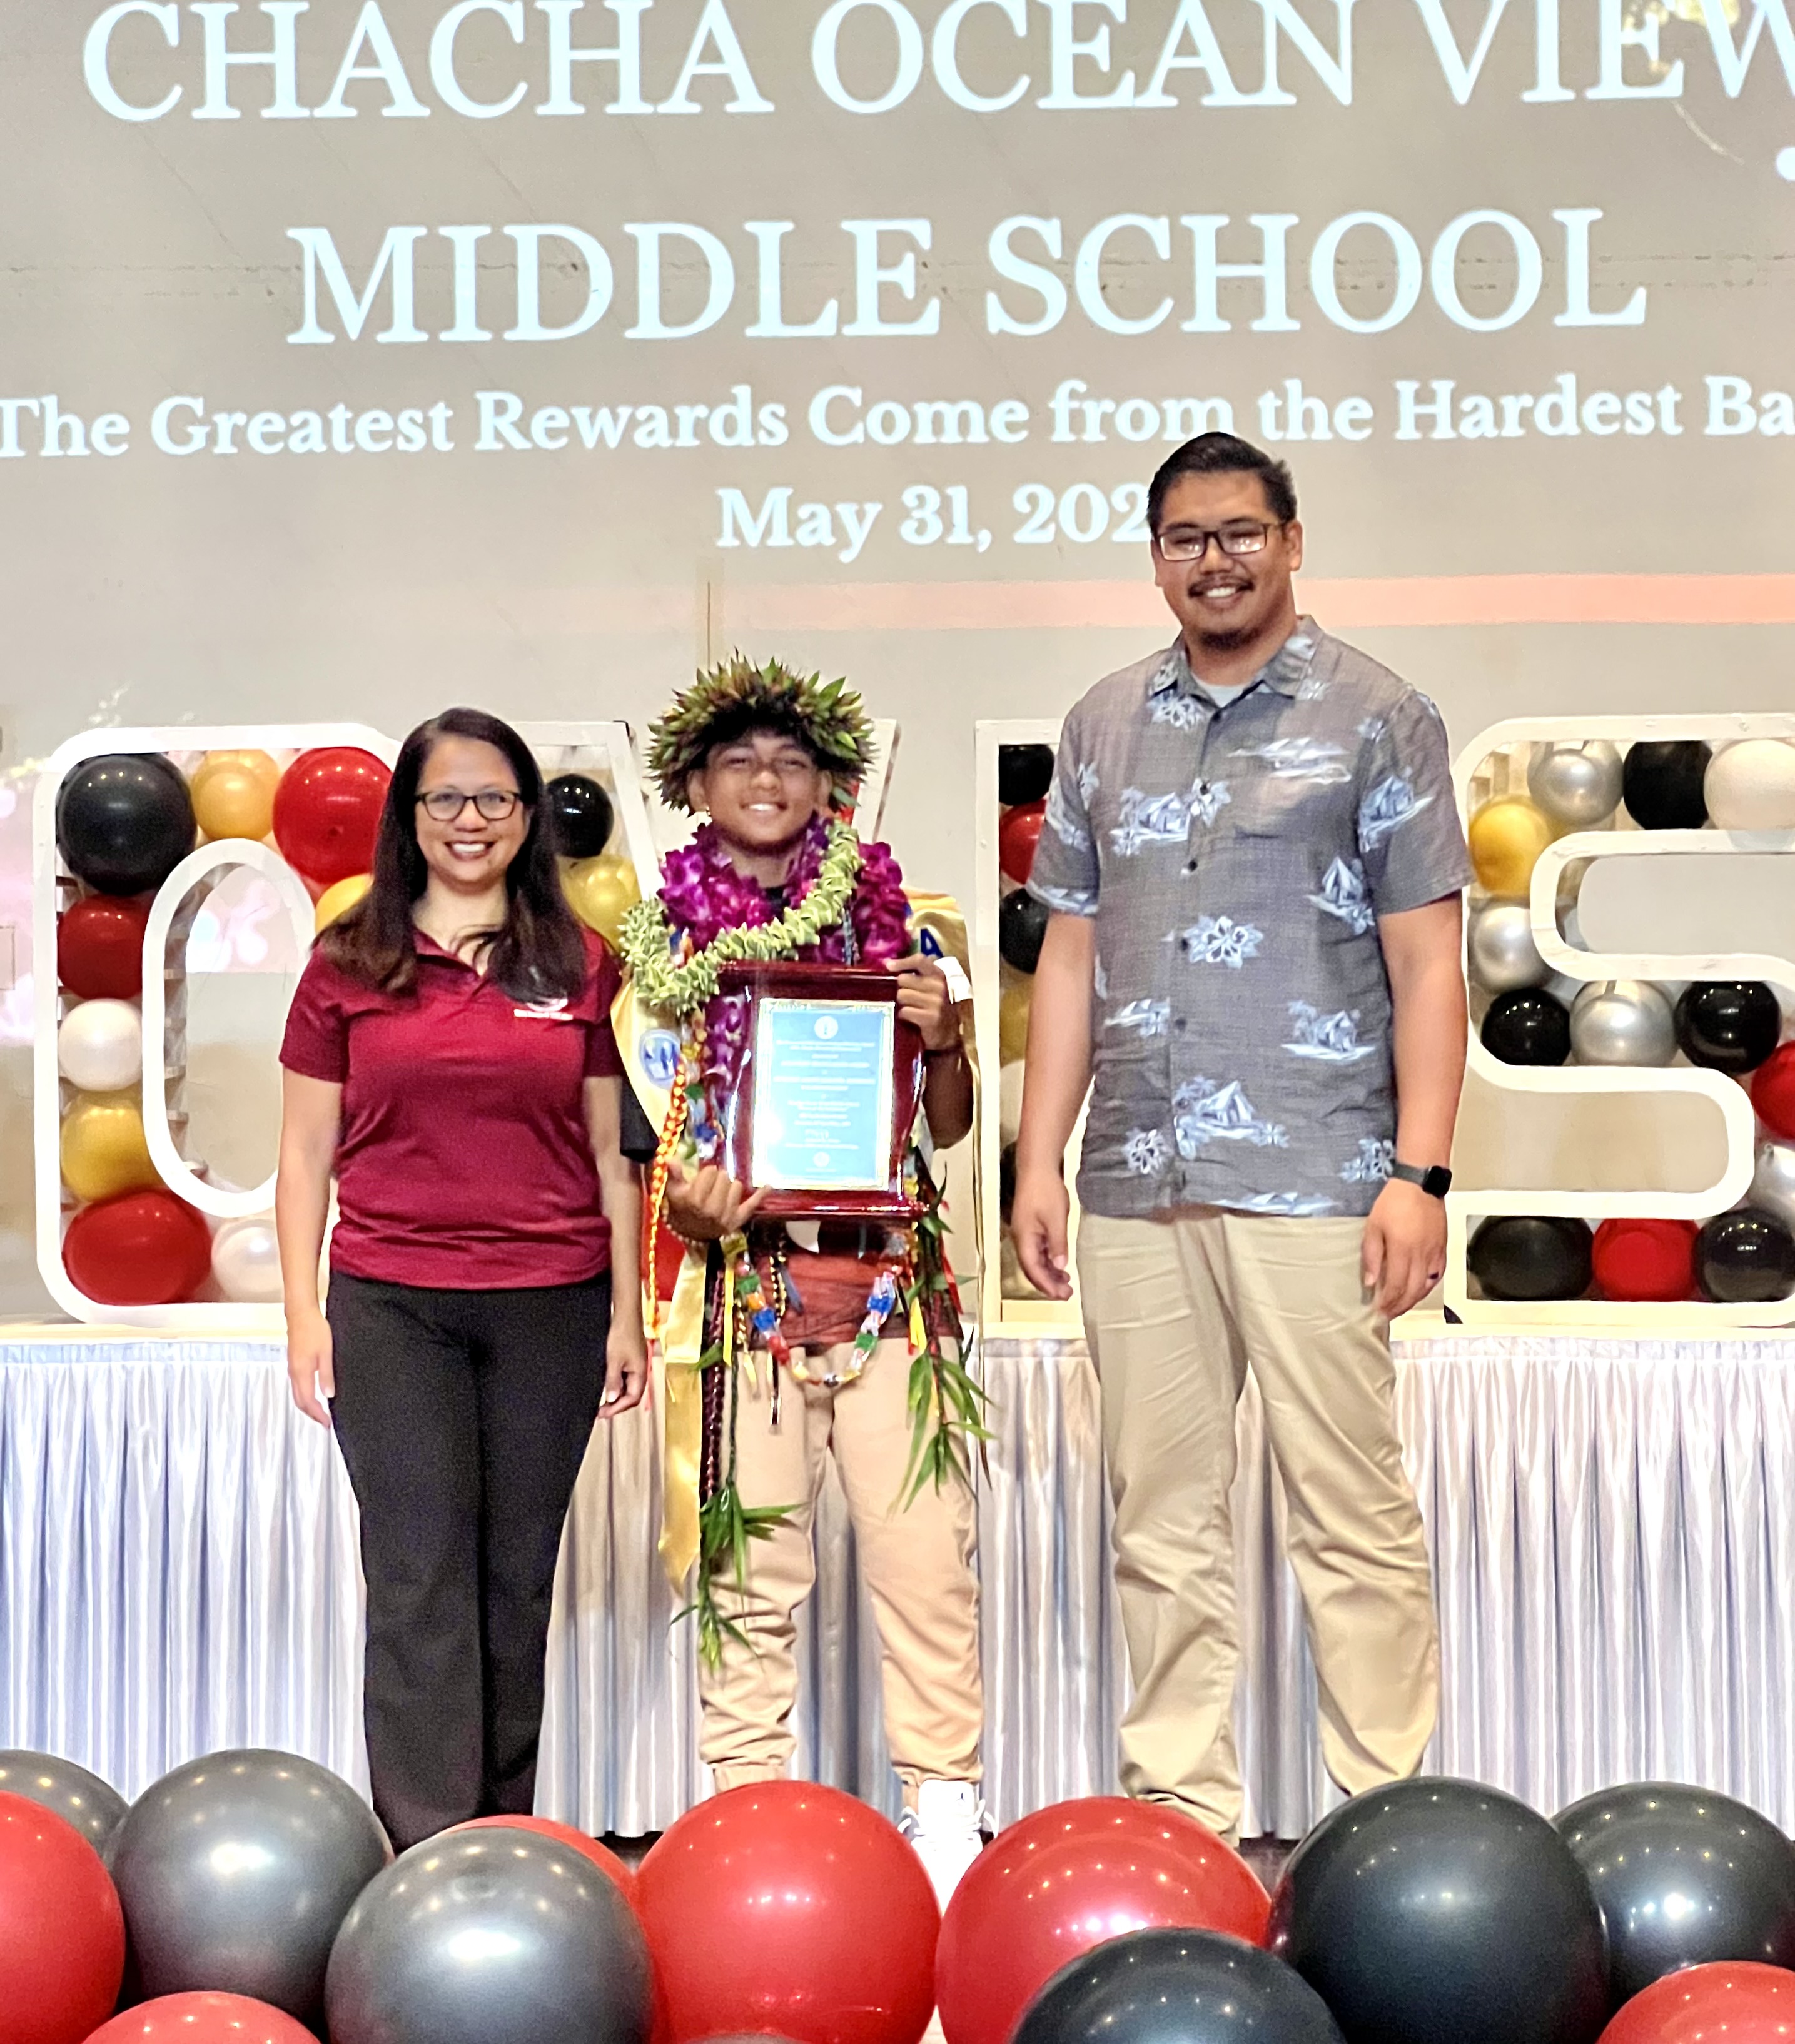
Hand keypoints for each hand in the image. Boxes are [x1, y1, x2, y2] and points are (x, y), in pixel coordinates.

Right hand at [286, 1309, 334, 1427]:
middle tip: (325, 1422)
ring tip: (320, 1412)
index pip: (308, 1402)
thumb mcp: (326, 1353)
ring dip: (307, 1406)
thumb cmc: (314, 1330)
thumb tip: (328, 1395)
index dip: (318, 1415)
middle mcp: (294, 1374)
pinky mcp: (293, 1363)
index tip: (328, 1424)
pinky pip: (297, 1386)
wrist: (300, 1314)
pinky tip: (314, 1395)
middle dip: (311, 1415)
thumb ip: (326, 1375)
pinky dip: (305, 1396)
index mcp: (302, 1373)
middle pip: (299, 1402)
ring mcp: (292, 1369)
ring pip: (297, 1395)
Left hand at [602, 1318, 648, 1415]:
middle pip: (632, 1396)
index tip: (603, 1414)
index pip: (632, 1399)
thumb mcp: (614, 1361)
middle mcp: (641, 1371)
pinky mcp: (630, 1361)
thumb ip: (613, 1381)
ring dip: (617, 1396)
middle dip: (618, 1405)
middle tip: (601, 1412)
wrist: (625, 1315)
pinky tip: (607, 1387)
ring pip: (628, 1388)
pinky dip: (617, 1386)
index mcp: (641, 1373)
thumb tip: (612, 1400)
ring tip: (602, 1403)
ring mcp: (636, 1366)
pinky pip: (625, 1379)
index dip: (618, 1408)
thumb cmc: (622, 1335)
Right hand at [664, 1158, 763, 1241]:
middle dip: (718, 1178)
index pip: (711, 1172)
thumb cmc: (681, 1207)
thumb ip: (673, 1174)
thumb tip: (669, 1157)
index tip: (702, 1179)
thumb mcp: (674, 1191)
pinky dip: (761, 1195)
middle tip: (711, 1187)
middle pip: (725, 1177)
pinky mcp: (737, 1220)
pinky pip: (752, 1205)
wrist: (690, 1232)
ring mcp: (726, 1216)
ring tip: (720, 1194)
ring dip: (730, 1187)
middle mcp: (712, 1209)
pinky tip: (768, 1186)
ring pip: (737, 1186)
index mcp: (695, 1200)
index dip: (706, 1173)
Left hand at [887, 952, 962, 1054]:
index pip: (919, 960)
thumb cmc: (935, 1008)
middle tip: (907, 998)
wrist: (948, 1035)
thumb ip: (917, 974)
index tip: (888, 966)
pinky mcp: (930, 1018)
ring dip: (902, 1003)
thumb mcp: (932, 987)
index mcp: (939, 975)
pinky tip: (911, 1019)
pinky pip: (904, 1011)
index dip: (902, 962)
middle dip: (901, 988)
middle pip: (903, 979)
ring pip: (902, 995)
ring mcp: (936, 1002)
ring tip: (910, 1008)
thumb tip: (888, 963)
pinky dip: (904, 1016)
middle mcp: (939, 986)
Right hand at [1011, 1166, 1073, 1300]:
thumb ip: (1058, 1244)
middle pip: (1032, 1268)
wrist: (1037, 1167)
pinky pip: (1037, 1250)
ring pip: (1035, 1261)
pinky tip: (1059, 1263)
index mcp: (1024, 1238)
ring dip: (1049, 1273)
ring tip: (1065, 1282)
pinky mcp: (1031, 1227)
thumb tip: (1060, 1266)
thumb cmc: (1044, 1189)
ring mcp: (1025, 1233)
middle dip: (1048, 1283)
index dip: (1046, 1285)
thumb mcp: (1056, 1219)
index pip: (1033, 1270)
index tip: (1061, 1295)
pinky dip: (1048, 1260)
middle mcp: (1021, 1238)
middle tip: (1066, 1294)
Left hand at [1362, 1178, 1446, 1318]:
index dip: (1388, 1302)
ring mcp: (1435, 1253)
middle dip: (1400, 1306)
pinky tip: (1420, 1291)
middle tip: (1389, 1314)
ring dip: (1414, 1300)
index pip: (1396, 1286)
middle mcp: (1422, 1255)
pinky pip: (1438, 1275)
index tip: (1379, 1311)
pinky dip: (1428, 1287)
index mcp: (1403, 1250)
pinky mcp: (1443, 1248)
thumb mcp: (1373, 1227)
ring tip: (1402, 1307)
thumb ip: (1372, 1256)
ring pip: (1427, 1286)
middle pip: (1413, 1291)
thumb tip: (1371, 1282)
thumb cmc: (1394, 1202)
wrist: (1420, 1184)